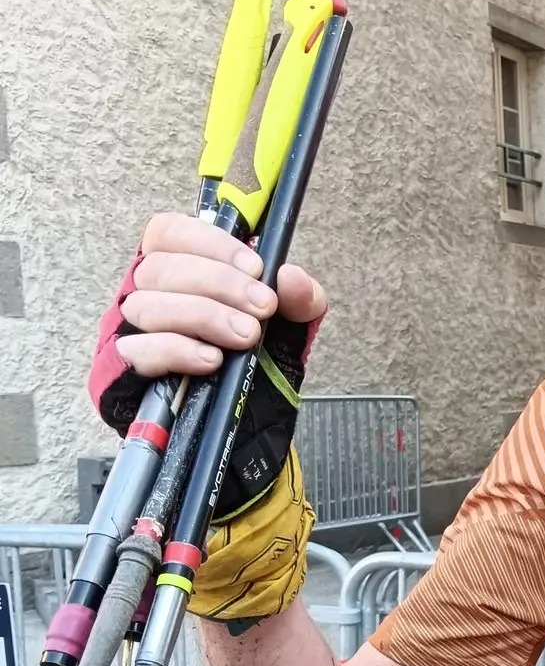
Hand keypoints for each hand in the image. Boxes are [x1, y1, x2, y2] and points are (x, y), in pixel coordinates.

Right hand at [89, 211, 328, 519]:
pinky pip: (138, 352)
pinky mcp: (123, 374)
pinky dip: (178, 351)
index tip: (257, 266)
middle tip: (263, 308)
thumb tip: (292, 278)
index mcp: (179, 272)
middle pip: (160, 267)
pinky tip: (213, 360)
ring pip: (148, 305)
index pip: (169, 232)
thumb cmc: (257, 366)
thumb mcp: (289, 328)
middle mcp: (146, 297)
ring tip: (246, 336)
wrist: (250, 432)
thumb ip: (299, 300)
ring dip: (204, 316)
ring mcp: (129, 334)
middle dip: (220, 283)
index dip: (211, 243)